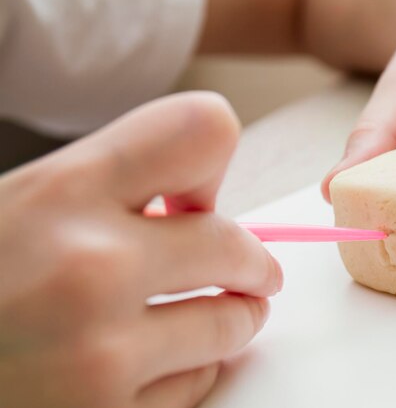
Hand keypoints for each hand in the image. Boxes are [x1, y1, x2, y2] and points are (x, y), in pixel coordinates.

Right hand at [0, 93, 282, 407]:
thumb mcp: (21, 207)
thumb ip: (110, 192)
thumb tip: (202, 202)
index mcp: (60, 195)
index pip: (201, 131)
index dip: (213, 161)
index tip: (202, 195)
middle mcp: (87, 270)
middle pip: (235, 245)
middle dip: (249, 261)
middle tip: (254, 271)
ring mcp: (98, 358)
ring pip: (229, 323)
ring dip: (230, 317)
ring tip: (217, 313)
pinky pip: (195, 385)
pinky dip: (188, 370)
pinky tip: (152, 359)